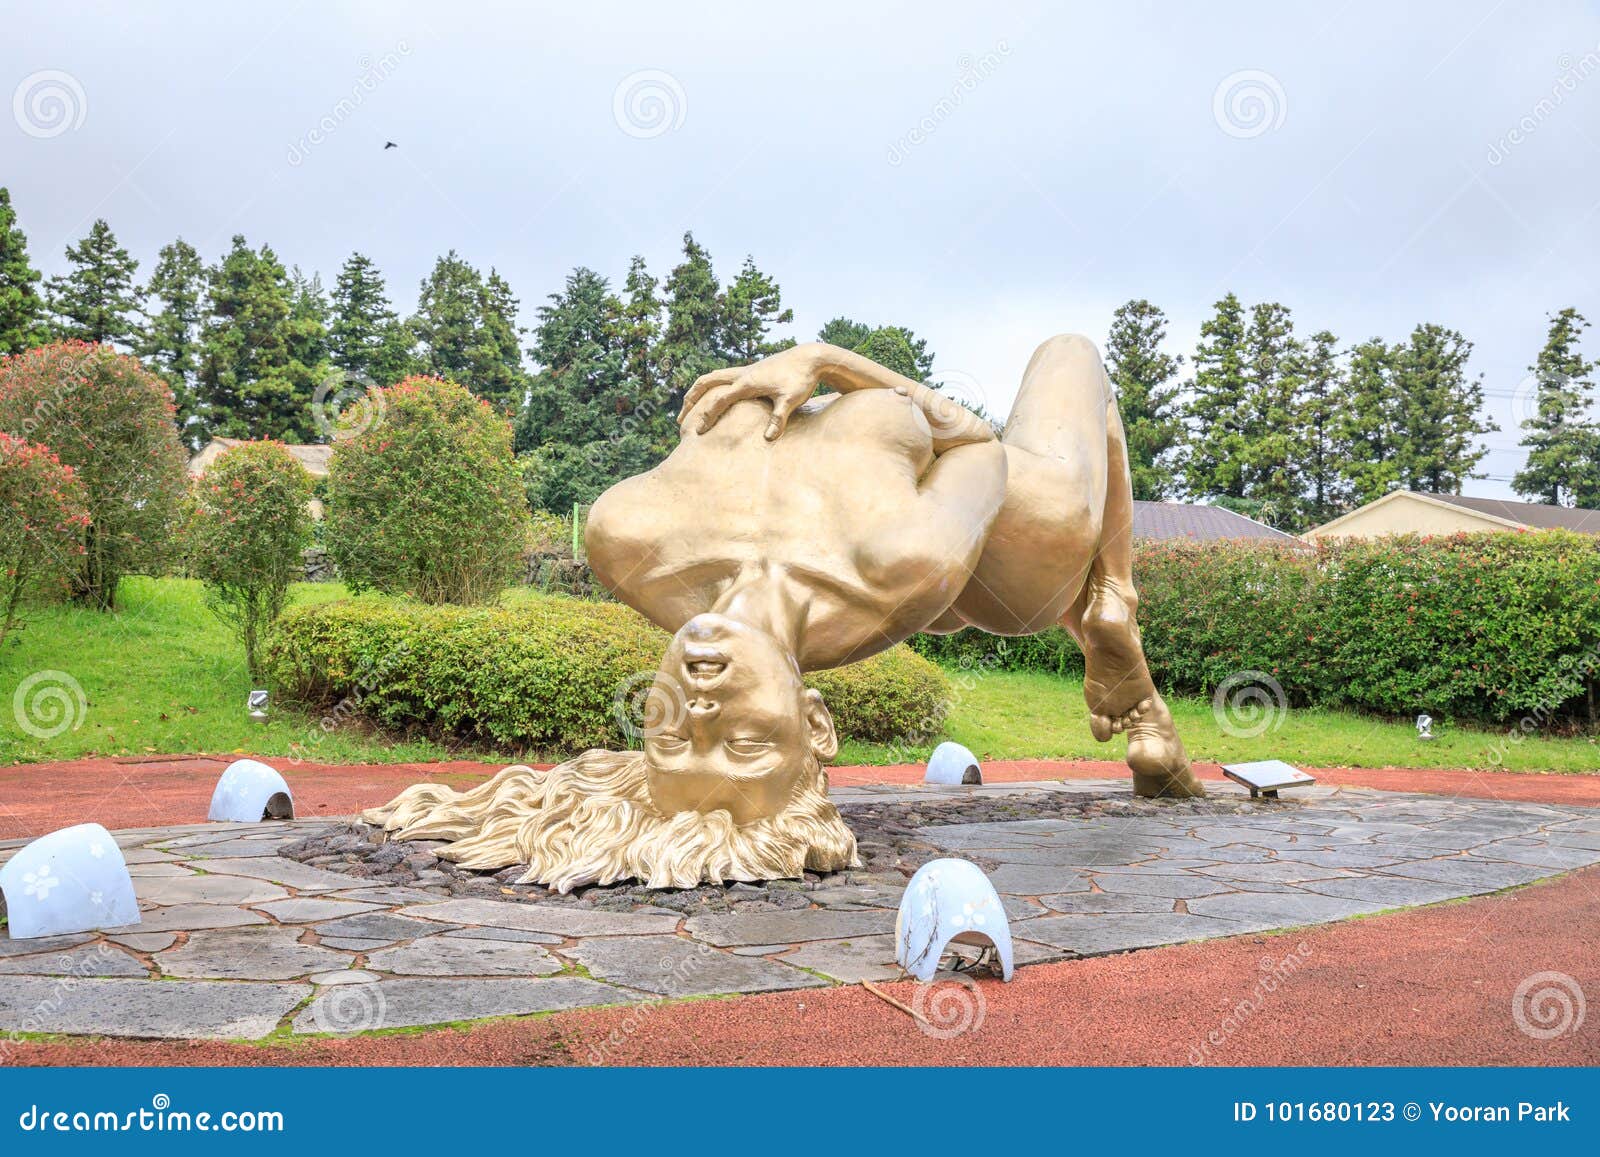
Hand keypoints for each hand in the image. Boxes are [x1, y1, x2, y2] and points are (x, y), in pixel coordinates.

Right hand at [678, 345, 824, 440]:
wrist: (810, 357)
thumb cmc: (801, 379)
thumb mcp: (791, 400)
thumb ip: (778, 418)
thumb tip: (768, 438)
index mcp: (747, 382)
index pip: (719, 400)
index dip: (706, 416)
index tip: (697, 432)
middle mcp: (742, 374)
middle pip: (706, 382)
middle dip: (691, 400)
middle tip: (681, 419)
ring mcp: (745, 371)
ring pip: (712, 377)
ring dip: (698, 391)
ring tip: (689, 408)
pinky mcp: (751, 371)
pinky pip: (723, 377)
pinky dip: (712, 387)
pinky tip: (713, 399)